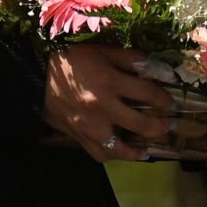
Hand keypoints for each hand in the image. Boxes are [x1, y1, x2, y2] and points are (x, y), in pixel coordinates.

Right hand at [43, 45, 172, 163]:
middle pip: (141, 124)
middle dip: (161, 126)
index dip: (164, 99)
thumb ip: (131, 59)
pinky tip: (120, 151)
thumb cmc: (71, 59)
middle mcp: (102, 108)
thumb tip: (157, 68)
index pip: (148, 93)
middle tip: (169, 125)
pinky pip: (99, 154)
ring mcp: (89, 126)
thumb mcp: (103, 51)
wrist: (36, 74)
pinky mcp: (77, 136)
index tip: (170, 102)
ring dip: (137, 151)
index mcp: (110, 82)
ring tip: (146, 148)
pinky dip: (112, 155)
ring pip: (120, 148)